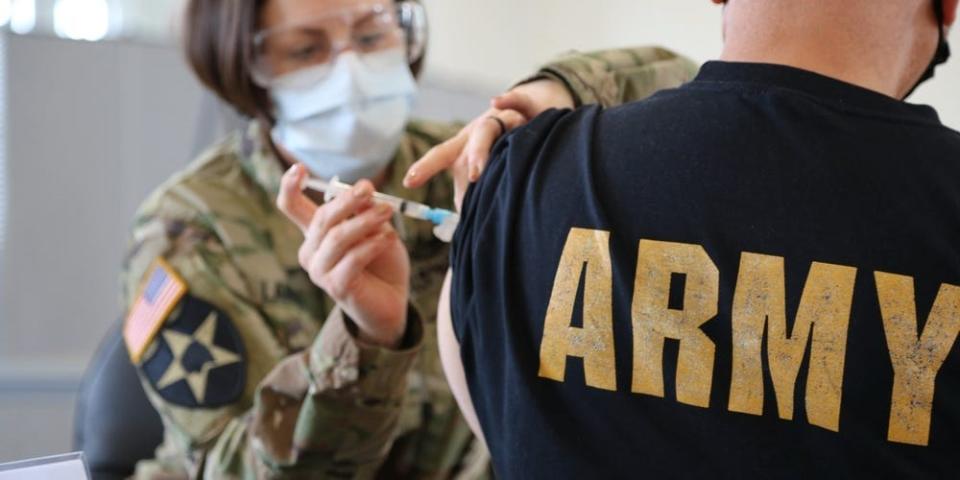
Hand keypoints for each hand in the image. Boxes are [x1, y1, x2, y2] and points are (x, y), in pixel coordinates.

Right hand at [277, 164, 410, 347]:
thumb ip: (364, 212)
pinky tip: (389, 238)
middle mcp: (311, 251)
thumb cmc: (381, 260)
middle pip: (321, 218)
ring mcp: (319, 271)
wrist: (391, 299)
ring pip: (338, 237)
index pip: (291, 206)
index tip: (299, 168)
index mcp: (315, 233)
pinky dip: (373, 245)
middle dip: (347, 200)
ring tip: (388, 212)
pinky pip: (353, 259)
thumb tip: (363, 190)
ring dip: (364, 221)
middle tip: (370, 189)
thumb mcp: (375, 228)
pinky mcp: (335, 286)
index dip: (290, 186)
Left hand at [403, 79, 574, 209]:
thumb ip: (474, 189)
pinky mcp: (523, 110)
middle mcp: (475, 133)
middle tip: (460, 199)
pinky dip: (508, 100)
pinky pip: (517, 102)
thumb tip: (464, 219)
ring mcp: (498, 120)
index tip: (408, 181)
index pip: (439, 157)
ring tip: (476, 173)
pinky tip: (497, 101)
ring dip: (478, 151)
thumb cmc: (502, 147)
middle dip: (453, 171)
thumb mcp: (486, 166)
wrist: (530, 113)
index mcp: (463, 147)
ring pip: (484, 132)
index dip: (424, 168)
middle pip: (459, 147)